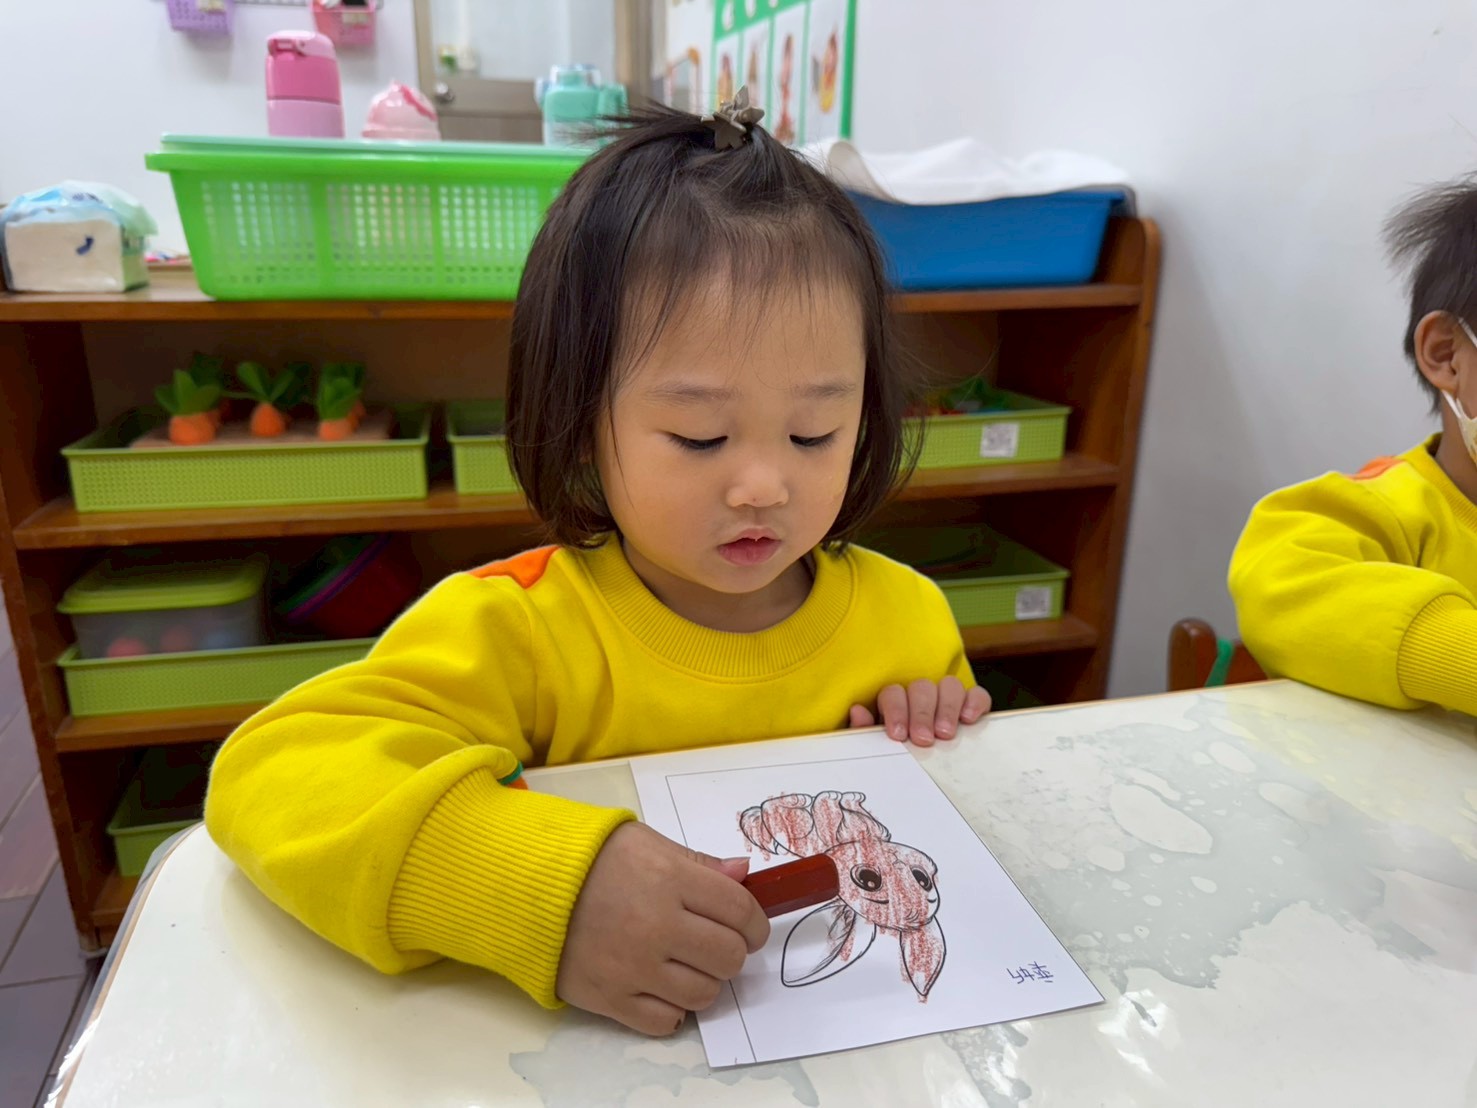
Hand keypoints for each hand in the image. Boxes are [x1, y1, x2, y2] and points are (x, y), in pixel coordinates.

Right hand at [557, 822, 769, 1035]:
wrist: (525, 885)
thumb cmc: (592, 858)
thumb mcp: (648, 843)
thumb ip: (699, 862)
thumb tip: (744, 874)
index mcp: (670, 879)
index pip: (740, 911)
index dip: (755, 922)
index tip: (749, 926)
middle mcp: (657, 926)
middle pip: (729, 957)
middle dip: (733, 952)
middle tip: (717, 944)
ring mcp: (633, 967)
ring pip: (704, 994)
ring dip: (705, 981)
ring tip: (687, 964)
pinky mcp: (610, 998)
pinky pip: (666, 1021)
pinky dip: (672, 1009)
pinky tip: (662, 987)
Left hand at [848, 676, 990, 745]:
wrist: (926, 777)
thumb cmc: (898, 755)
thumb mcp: (879, 748)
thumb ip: (865, 731)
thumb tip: (857, 711)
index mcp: (895, 703)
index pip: (893, 693)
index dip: (896, 710)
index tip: (899, 734)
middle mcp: (921, 696)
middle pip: (921, 688)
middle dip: (922, 713)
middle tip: (924, 739)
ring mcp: (948, 698)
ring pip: (949, 685)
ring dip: (946, 708)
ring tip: (946, 735)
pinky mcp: (972, 705)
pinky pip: (977, 694)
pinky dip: (975, 702)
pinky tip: (969, 719)